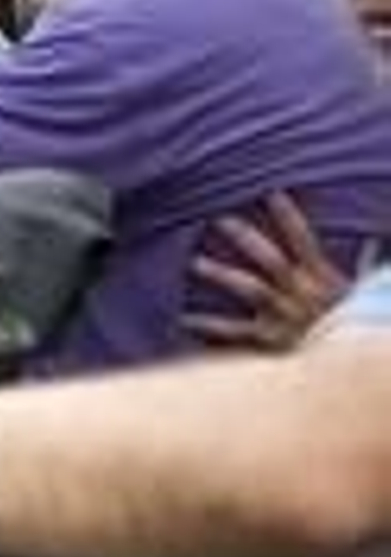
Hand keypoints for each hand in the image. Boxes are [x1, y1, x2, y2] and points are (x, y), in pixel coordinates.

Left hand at [184, 193, 349, 351]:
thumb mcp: (356, 294)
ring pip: (252, 289)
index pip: (304, 240)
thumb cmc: (353, 326)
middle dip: (247, 238)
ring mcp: (284, 316)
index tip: (270, 194)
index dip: (289, 217)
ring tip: (196, 263)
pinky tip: (185, 319)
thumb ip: (361, 267)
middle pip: (271, 259)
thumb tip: (370, 243)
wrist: (350, 363)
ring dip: (223, 274)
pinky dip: (210, 326)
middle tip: (219, 220)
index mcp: (321, 278)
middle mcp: (300, 293)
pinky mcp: (270, 340)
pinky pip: (236, 331)